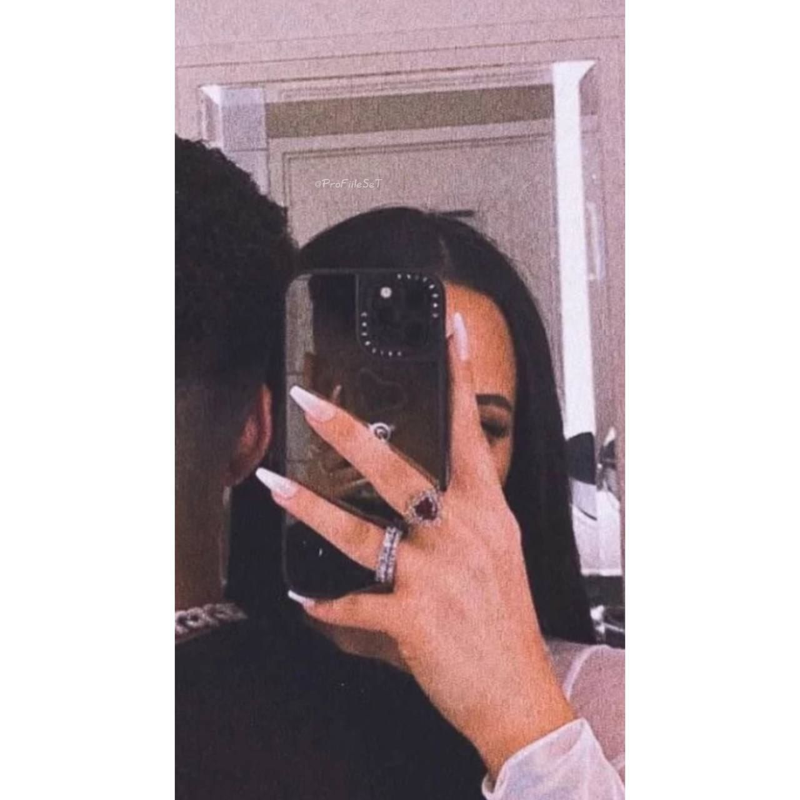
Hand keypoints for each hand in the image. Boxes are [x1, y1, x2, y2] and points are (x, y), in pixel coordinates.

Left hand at [258, 313, 573, 777]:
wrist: (519, 692)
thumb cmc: (507, 621)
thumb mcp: (498, 551)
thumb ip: (465, 513)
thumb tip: (430, 492)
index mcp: (487, 513)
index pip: (470, 432)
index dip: (460, 376)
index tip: (449, 330)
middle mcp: (462, 535)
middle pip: (398, 471)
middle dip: (349, 433)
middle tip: (311, 403)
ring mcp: (437, 576)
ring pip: (361, 531)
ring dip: (310, 508)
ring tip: (275, 485)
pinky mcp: (414, 619)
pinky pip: (356, 605)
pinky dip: (329, 606)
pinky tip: (309, 600)